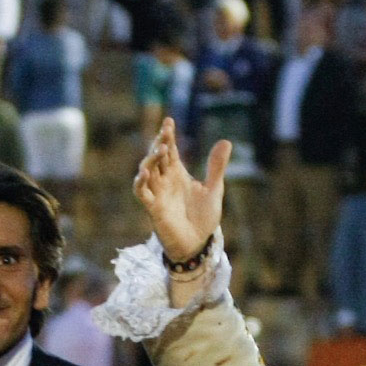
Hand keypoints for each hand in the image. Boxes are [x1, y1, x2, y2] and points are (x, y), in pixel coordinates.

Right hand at [131, 117, 229, 264]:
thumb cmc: (203, 218)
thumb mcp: (214, 189)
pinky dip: (140, 183)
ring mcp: (158, 194)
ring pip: (147, 172)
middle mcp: (165, 181)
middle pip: (157, 157)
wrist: (198, 244)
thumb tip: (225, 141)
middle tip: (165, 133)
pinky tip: (144, 173)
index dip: (167, 136)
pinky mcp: (154, 209)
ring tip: (160, 150)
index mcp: (178, 174)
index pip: (170, 150)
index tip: (169, 121)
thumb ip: (216, 167)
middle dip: (159, 144)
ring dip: (150, 160)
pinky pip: (141, 193)